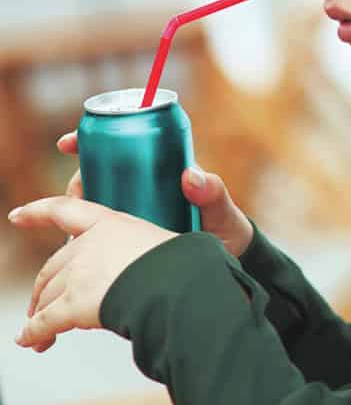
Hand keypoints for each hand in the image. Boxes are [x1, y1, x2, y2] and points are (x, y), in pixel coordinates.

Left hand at [8, 197, 178, 351]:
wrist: (184, 289)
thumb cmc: (191, 266)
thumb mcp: (184, 233)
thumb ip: (175, 222)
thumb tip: (189, 181)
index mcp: (112, 223)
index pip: (66, 210)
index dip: (38, 212)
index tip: (17, 216)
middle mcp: (89, 245)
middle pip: (53, 265)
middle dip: (42, 287)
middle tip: (40, 302)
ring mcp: (79, 275)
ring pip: (47, 295)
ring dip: (39, 314)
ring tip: (39, 332)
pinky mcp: (73, 305)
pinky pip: (45, 322)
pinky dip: (34, 333)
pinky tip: (31, 342)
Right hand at [58, 130, 252, 258]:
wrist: (228, 263)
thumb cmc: (225, 230)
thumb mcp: (221, 210)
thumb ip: (213, 192)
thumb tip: (190, 175)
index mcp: (160, 173)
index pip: (120, 148)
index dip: (89, 140)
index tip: (67, 144)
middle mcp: (141, 190)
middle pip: (97, 177)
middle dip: (77, 181)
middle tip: (78, 194)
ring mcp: (132, 214)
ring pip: (93, 206)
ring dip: (77, 212)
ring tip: (77, 227)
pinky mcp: (125, 239)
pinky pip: (97, 234)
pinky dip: (82, 238)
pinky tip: (75, 251)